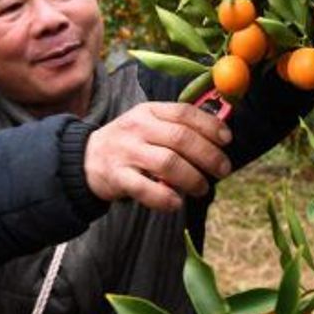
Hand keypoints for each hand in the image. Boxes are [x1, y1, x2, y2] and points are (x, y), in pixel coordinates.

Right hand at [83, 102, 232, 211]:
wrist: (86, 159)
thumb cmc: (129, 142)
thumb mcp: (148, 123)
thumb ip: (177, 126)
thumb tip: (219, 137)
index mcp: (150, 111)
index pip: (185, 113)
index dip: (210, 126)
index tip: (227, 140)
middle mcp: (138, 127)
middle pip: (181, 138)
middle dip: (209, 155)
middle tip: (223, 170)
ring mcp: (127, 151)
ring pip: (168, 163)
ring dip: (192, 178)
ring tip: (202, 188)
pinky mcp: (118, 177)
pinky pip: (145, 189)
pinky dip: (165, 198)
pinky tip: (176, 203)